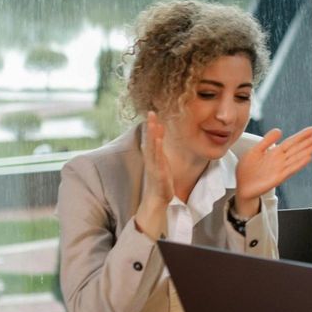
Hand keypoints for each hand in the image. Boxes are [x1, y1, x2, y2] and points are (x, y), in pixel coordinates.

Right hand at [134, 111, 173, 239]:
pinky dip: (157, 150)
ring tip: (153, 123)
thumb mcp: (161, 162)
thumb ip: (160, 148)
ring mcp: (154, 167)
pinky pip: (158, 160)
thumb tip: (160, 132)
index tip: (153, 112)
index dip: (152, 125)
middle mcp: (152, 160)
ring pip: (153, 148)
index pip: (152, 138)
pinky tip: (158, 141)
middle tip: (151, 112)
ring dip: (153, 135)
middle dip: (151, 126)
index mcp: (153, 157)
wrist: (157, 200)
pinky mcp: (158, 174)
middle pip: (150, 140)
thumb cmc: (160, 180)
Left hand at [234, 127, 311, 216]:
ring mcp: (280, 169)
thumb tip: (279, 130)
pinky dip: (299, 164)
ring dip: (308, 151)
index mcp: (275, 152)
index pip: (292, 141)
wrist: (241, 186)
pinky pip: (290, 169)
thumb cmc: (247, 169)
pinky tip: (308, 158)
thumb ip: (267, 141)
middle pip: (298, 148)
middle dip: (309, 141)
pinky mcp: (278, 178)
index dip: (302, 135)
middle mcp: (281, 160)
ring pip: (297, 158)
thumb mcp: (255, 151)